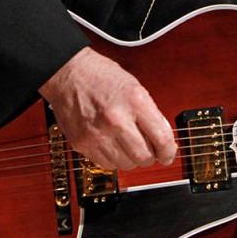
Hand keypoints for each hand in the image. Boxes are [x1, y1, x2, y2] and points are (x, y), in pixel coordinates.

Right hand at [39, 47, 176, 169]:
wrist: (68, 73)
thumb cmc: (101, 76)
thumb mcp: (135, 87)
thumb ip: (151, 113)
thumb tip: (164, 139)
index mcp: (134, 101)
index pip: (161, 138)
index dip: (168, 152)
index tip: (168, 155)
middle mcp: (116, 119)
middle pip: (143, 157)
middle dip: (150, 157)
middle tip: (149, 151)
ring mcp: (97, 133)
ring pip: (125, 164)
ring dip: (131, 159)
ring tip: (127, 144)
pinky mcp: (82, 143)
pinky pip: (106, 164)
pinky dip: (113, 159)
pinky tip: (112, 144)